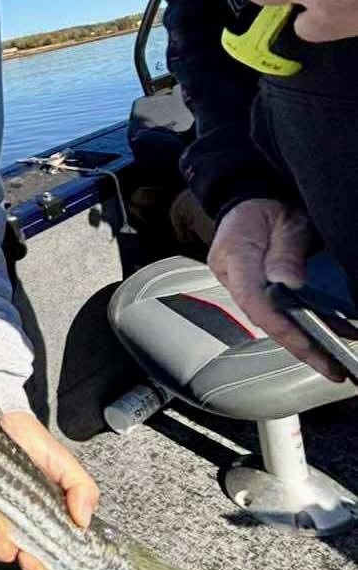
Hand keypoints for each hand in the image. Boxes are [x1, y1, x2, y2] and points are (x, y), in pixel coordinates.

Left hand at [0, 411, 98, 569]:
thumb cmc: (31, 440)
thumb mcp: (63, 462)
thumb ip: (81, 488)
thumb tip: (83, 520)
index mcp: (35, 520)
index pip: (35, 558)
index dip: (32, 563)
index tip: (29, 558)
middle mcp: (9, 521)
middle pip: (3, 553)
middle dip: (0, 544)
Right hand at [208, 198, 345, 380]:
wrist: (253, 201)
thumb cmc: (266, 209)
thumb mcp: (285, 220)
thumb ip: (287, 250)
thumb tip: (288, 283)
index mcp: (233, 256)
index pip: (253, 299)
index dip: (281, 325)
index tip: (309, 343)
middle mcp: (233, 277)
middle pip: (265, 319)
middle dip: (300, 346)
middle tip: (331, 368)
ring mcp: (242, 287)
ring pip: (274, 322)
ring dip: (305, 343)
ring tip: (336, 362)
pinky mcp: (256, 293)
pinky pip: (279, 314)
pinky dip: (305, 329)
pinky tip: (332, 337)